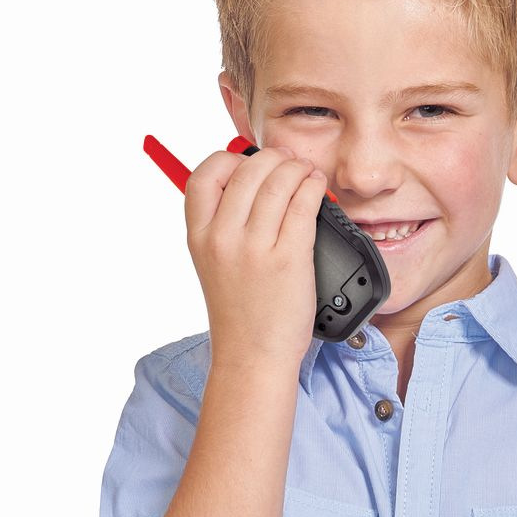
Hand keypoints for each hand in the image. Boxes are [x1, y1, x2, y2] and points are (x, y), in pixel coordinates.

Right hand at [184, 144, 329, 367]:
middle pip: (247, 170)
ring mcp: (255, 248)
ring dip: (297, 168)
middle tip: (288, 162)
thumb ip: (222, 225)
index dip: (229, 160)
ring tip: (307, 173)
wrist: (253, 357)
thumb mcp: (212, 265)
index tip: (248, 163)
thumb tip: (250, 184)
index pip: (205, 175)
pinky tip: (317, 188)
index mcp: (199, 237)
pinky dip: (314, 187)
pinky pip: (303, 204)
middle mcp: (223, 238)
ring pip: (278, 181)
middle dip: (273, 158)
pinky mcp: (288, 258)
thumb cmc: (239, 315)